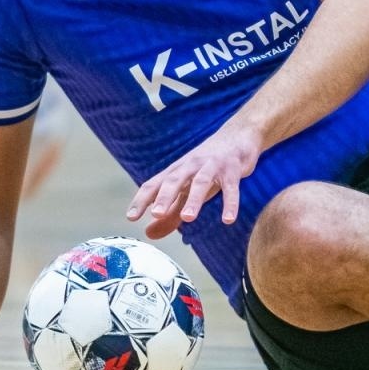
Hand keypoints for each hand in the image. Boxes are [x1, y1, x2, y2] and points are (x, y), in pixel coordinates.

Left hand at [127, 122, 261, 238]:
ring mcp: (212, 166)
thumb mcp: (188, 189)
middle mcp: (190, 166)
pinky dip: (230, 203)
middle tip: (156, 214)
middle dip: (165, 196)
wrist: (237, 136)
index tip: (131, 217)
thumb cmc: (208, 167)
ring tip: (187, 218)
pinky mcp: (232, 170)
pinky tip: (228, 220)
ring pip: (200, 182)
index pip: (154, 184)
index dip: (142, 200)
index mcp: (176, 171)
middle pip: (174, 180)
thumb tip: (149, 233)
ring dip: (194, 199)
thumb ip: (170, 212)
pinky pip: (231, 187)